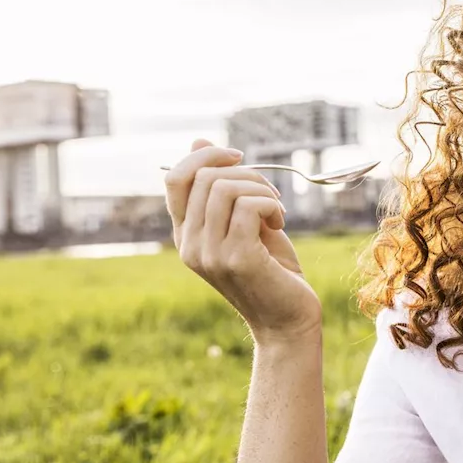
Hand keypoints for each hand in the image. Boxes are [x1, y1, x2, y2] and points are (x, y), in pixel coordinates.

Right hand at [164, 139, 320, 344]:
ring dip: (261, 189)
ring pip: (224, 188)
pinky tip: (279, 224)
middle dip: (246, 173)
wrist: (288, 321)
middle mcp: (189, 244)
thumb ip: (224, 187)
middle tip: (270, 196)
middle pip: (204, 176)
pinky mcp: (236, 259)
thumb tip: (198, 141)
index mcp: (186, 233)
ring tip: (276, 211)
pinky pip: (248, 207)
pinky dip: (271, 206)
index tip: (238, 158)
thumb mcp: (246, 220)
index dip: (206, 156)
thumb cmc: (271, 270)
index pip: (174, 178)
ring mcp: (209, 253)